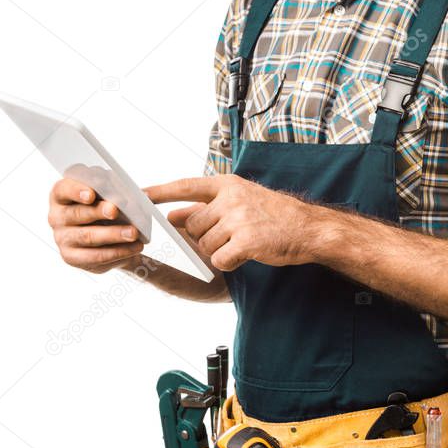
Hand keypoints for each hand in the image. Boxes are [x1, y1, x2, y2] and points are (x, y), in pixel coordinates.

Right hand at [48, 179, 144, 273]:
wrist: (110, 235)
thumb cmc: (107, 205)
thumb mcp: (110, 192)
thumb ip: (113, 189)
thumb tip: (130, 195)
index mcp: (61, 195)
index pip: (63, 189)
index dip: (76, 191)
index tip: (92, 194)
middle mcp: (56, 216)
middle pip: (76, 213)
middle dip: (97, 212)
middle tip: (115, 211)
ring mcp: (62, 238)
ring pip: (87, 237)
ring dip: (112, 234)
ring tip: (133, 232)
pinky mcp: (72, 257)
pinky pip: (95, 256)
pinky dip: (118, 252)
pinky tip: (134, 247)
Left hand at [142, 174, 316, 271]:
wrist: (309, 229)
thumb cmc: (274, 216)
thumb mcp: (240, 202)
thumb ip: (206, 207)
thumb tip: (172, 215)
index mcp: (228, 184)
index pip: (186, 186)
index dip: (160, 192)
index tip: (138, 196)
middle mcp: (231, 198)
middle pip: (193, 224)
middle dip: (202, 237)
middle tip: (228, 237)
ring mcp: (239, 219)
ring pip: (204, 244)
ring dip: (218, 251)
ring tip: (242, 243)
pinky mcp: (246, 241)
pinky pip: (219, 259)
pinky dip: (228, 263)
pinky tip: (246, 255)